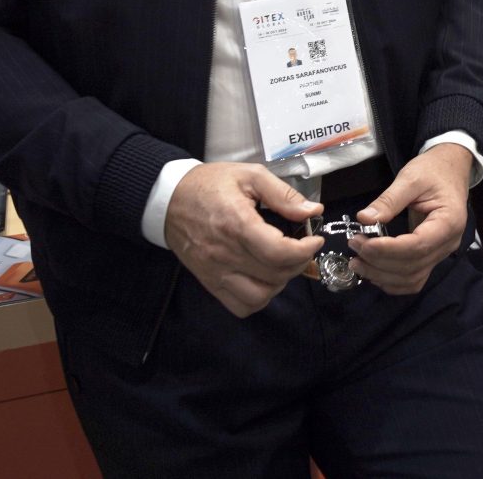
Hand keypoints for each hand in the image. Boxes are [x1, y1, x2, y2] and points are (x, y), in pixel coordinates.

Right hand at [164, 162, 322, 317]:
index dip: (305, 250)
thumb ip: (283, 194)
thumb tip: (312, 211)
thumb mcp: (250, 175)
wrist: (168, 199)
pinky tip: (264, 278)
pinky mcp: (209, 282)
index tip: (314, 239)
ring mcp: (216, 272)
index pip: (279, 252)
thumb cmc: (210, 184)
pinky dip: (259, 298)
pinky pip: (240, 306)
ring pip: (259, 296)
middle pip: (275, 275)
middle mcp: (225, 254)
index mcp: (237, 224)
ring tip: (283, 262)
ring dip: (280, 283)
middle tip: (303, 247)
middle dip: (299, 263)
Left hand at [348, 143, 473, 294]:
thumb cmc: (433, 171)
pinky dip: (392, 281)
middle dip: (379, 261)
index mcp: (449, 221)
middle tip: (354, 246)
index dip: (388, 249)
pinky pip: (414, 279)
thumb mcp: (411, 178)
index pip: (418, 246)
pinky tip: (374, 271)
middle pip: (413, 266)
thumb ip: (388, 200)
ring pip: (412, 278)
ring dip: (382, 275)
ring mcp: (441, 253)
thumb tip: (364, 219)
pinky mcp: (432, 256)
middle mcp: (448, 243)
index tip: (362, 243)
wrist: (450, 170)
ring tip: (357, 262)